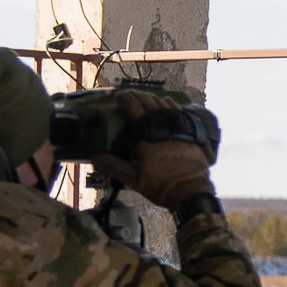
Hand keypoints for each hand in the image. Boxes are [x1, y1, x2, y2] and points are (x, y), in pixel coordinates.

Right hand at [87, 91, 217, 206]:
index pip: (135, 110)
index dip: (126, 100)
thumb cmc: (161, 187)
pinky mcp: (190, 131)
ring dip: (152, 98)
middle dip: (137, 96)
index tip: (118, 97)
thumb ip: (114, 167)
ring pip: (164, 105)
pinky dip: (169, 103)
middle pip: (149, 103)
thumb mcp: (134, 180)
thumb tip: (95, 157)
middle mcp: (164, 129)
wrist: (191, 192)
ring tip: (143, 97)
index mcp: (148, 138)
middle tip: (128, 95)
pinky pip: (178, 111)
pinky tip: (165, 102)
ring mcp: (179, 128)